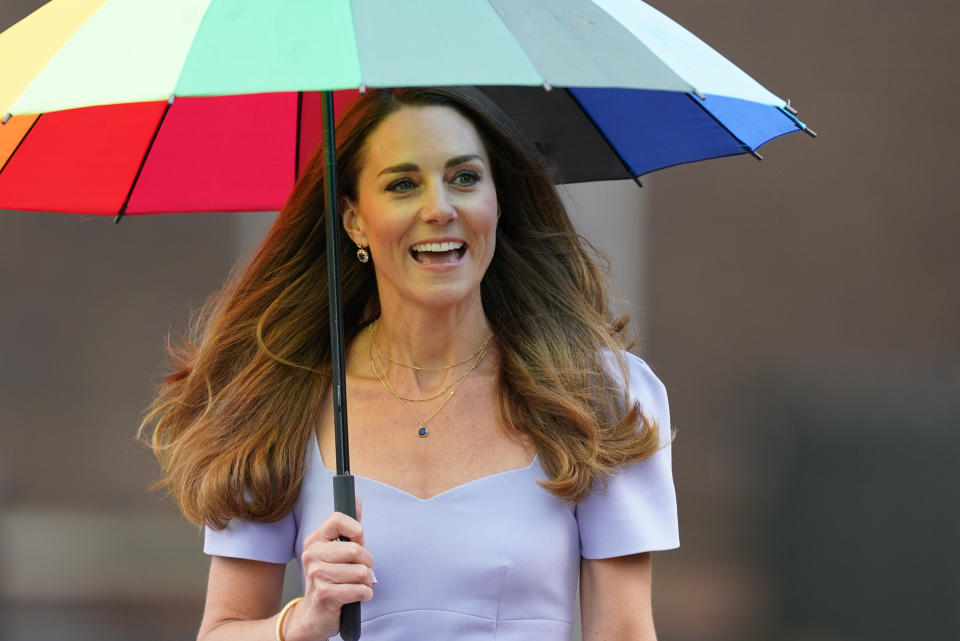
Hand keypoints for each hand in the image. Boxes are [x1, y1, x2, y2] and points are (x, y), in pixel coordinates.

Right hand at [286, 499, 373, 640]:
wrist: (315, 613)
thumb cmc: (332, 578)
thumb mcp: (338, 551)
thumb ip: (349, 526)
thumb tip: (356, 500)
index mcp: (315, 540)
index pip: (338, 519)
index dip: (356, 530)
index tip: (358, 540)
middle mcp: (312, 555)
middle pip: (355, 549)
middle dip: (367, 562)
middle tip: (360, 569)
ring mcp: (316, 575)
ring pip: (361, 572)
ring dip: (367, 581)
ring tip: (357, 584)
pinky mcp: (324, 595)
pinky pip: (359, 590)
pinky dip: (365, 594)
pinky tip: (357, 595)